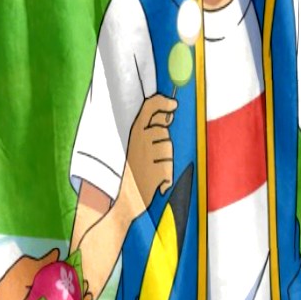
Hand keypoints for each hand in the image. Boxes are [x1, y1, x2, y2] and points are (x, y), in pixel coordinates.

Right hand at [122, 93, 176, 207]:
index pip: (150, 107)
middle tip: (149, 157)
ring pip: (167, 149)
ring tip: (150, 169)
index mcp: (134, 131)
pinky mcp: (156, 170)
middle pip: (162, 132)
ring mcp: (148, 154)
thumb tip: (169, 113)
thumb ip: (151, 128)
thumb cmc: (134, 170)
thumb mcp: (137, 145)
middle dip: (161, 143)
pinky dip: (165, 175)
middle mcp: (140, 139)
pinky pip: (168, 166)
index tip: (174, 104)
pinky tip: (155, 179)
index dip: (163, 102)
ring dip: (164, 160)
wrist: (126, 197)